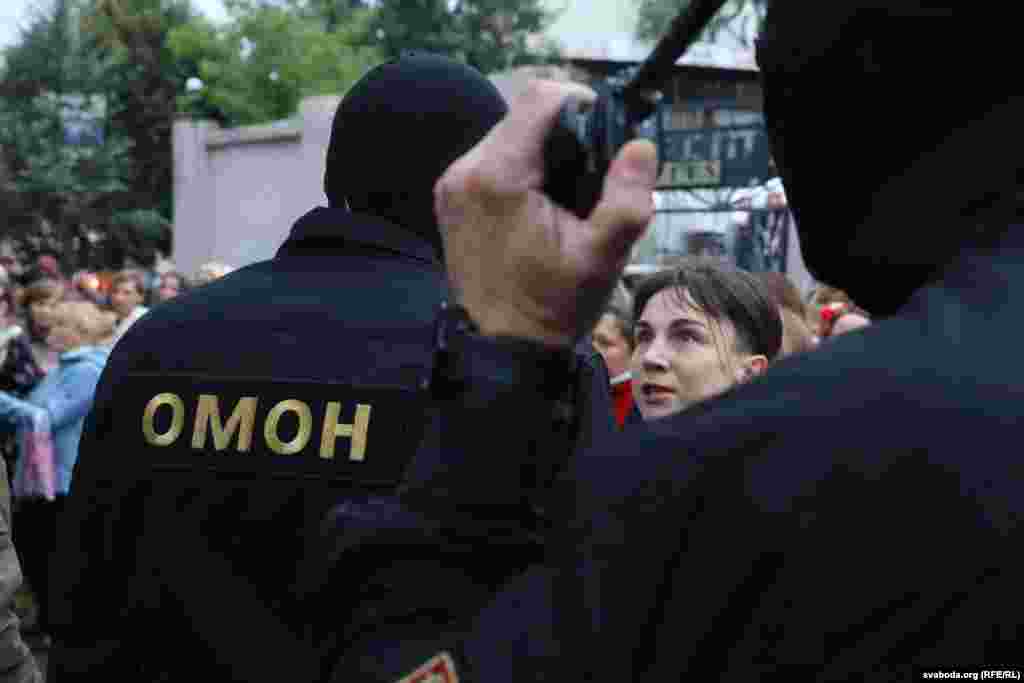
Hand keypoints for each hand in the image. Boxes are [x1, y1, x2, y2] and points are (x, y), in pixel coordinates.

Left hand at [434, 80, 657, 346]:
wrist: (502, 349)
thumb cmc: (551, 307)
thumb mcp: (603, 256)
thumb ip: (628, 198)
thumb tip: (640, 147)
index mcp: (498, 177)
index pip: (539, 98)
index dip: (580, 103)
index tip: (604, 135)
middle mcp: (465, 172)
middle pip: (523, 116)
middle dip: (564, 137)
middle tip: (591, 180)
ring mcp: (452, 186)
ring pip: (508, 137)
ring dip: (544, 154)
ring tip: (566, 201)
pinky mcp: (451, 199)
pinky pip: (492, 162)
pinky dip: (521, 172)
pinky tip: (541, 210)